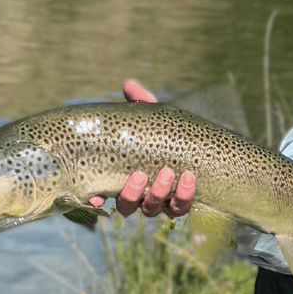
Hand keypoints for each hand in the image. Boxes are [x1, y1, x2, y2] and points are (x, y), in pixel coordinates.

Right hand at [88, 79, 195, 218]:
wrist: (197, 146)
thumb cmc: (165, 134)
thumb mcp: (152, 120)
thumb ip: (139, 105)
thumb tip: (129, 84)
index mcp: (122, 178)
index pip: (102, 196)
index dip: (95, 201)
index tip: (95, 199)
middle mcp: (138, 196)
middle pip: (128, 207)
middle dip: (132, 193)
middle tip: (139, 174)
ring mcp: (160, 202)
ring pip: (153, 209)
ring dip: (159, 193)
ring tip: (169, 172)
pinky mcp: (181, 204)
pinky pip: (180, 208)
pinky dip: (184, 195)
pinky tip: (189, 177)